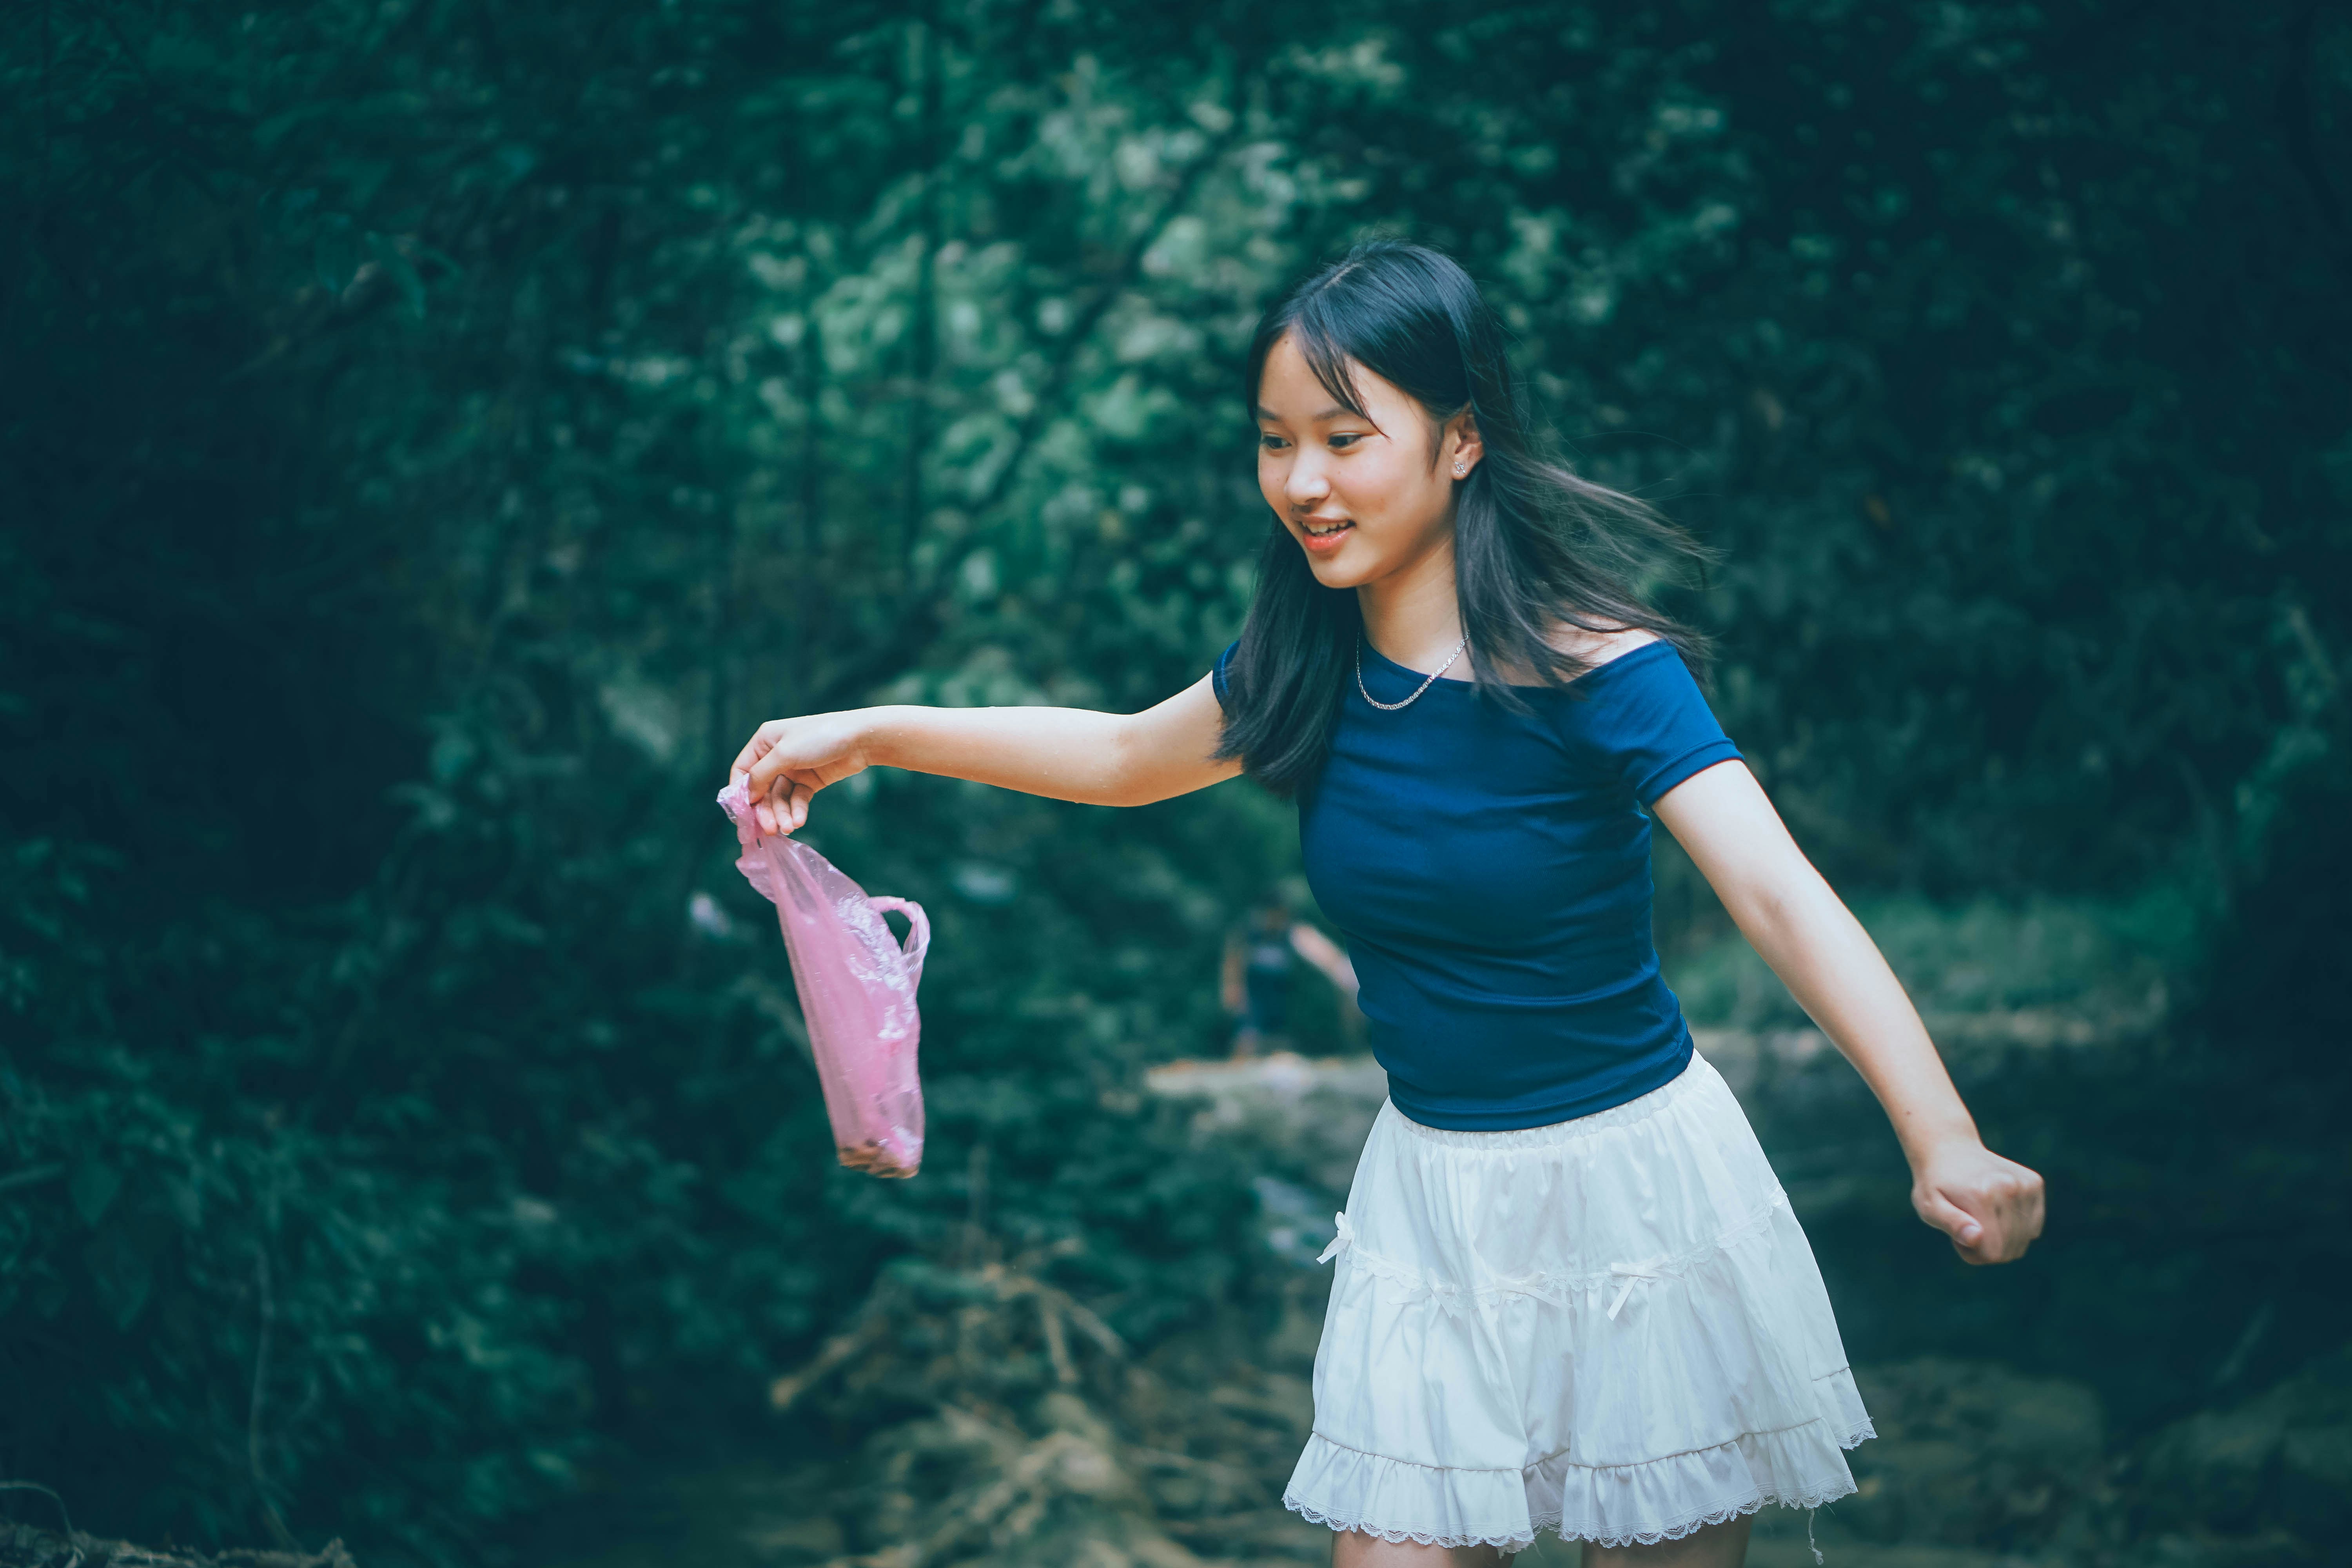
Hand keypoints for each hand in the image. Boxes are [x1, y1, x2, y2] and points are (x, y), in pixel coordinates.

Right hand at [730, 711, 875, 835]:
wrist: (861, 739)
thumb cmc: (820, 737)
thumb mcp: (784, 754)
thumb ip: (761, 775)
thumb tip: (747, 796)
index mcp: (764, 742)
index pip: (742, 770)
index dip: (741, 792)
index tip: (744, 814)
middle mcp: (776, 755)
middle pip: (762, 789)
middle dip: (765, 809)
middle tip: (770, 829)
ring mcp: (794, 769)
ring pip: (780, 797)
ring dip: (782, 814)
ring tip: (789, 827)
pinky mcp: (810, 781)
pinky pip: (798, 799)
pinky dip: (797, 811)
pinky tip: (799, 821)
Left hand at [1911, 1139, 2045, 1264]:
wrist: (1950, 1150)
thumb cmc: (1935, 1185)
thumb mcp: (1929, 1206)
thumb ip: (1951, 1224)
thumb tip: (1976, 1238)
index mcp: (1982, 1196)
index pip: (1994, 1254)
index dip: (1974, 1254)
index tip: (1958, 1237)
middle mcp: (2009, 1188)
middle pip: (2010, 1250)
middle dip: (1986, 1248)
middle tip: (1967, 1225)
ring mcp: (2026, 1184)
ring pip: (2024, 1240)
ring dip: (2002, 1239)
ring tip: (1980, 1217)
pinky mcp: (2035, 1183)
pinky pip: (2033, 1227)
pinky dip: (2016, 1227)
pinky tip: (1996, 1210)